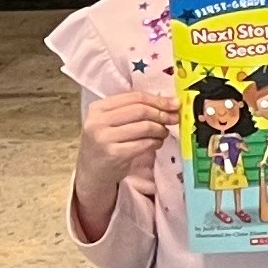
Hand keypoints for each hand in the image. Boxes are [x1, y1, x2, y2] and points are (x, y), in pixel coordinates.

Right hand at [73, 88, 171, 234]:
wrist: (92, 170)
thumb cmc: (107, 142)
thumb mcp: (112, 121)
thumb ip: (135, 110)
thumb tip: (171, 102)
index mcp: (98, 108)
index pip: (135, 97)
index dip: (158, 100)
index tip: (175, 104)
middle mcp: (98, 121)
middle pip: (141, 110)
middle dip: (162, 114)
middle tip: (174, 119)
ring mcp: (104, 138)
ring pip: (145, 127)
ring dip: (160, 130)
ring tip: (162, 133)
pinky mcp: (114, 154)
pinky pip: (144, 144)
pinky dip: (156, 142)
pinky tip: (156, 143)